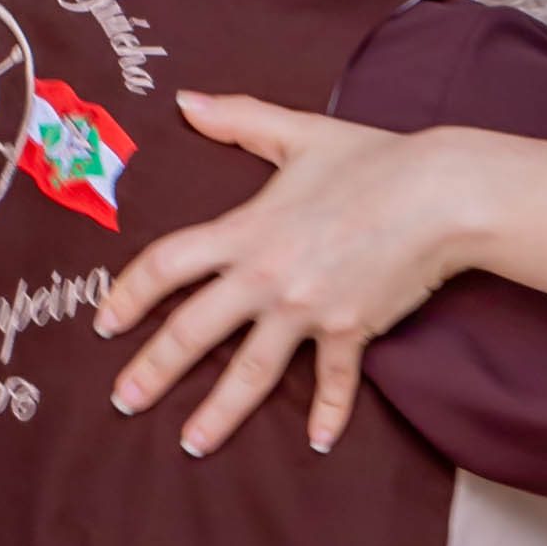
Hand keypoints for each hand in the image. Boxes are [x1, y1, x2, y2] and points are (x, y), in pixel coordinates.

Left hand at [99, 92, 464, 455]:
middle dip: (154, 371)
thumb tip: (185, 101)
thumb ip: (237, 118)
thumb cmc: (373, 158)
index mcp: (246, 230)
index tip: (105, 323)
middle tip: (122, 403)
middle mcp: (267, 276)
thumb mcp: (298, 132)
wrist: (441, 194)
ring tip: (191, 443)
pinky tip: (318, 442)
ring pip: (253, 372)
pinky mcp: (351, 329)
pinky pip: (333, 380)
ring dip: (219, 412)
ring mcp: (308, 309)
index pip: (167, 265)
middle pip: (194, 332)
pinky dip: (328, 413)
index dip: (129, 294)